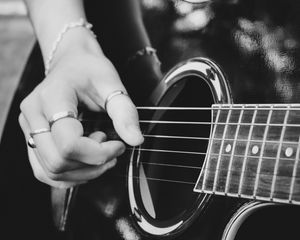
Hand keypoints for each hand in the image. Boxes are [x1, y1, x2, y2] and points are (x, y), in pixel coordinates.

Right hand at [18, 30, 143, 187]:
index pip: (69, 144)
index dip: (99, 153)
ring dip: (82, 172)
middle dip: (92, 165)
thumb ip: (125, 112)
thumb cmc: (90, 70)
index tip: (119, 144)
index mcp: (52, 97)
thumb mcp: (112, 84)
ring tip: (99, 152)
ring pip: (50, 171)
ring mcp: (28, 128)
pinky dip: (69, 175)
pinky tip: (86, 162)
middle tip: (111, 149)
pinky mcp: (32, 138)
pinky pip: (44, 171)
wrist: (71, 62)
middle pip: (57, 162)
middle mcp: (32, 114)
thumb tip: (135, 140)